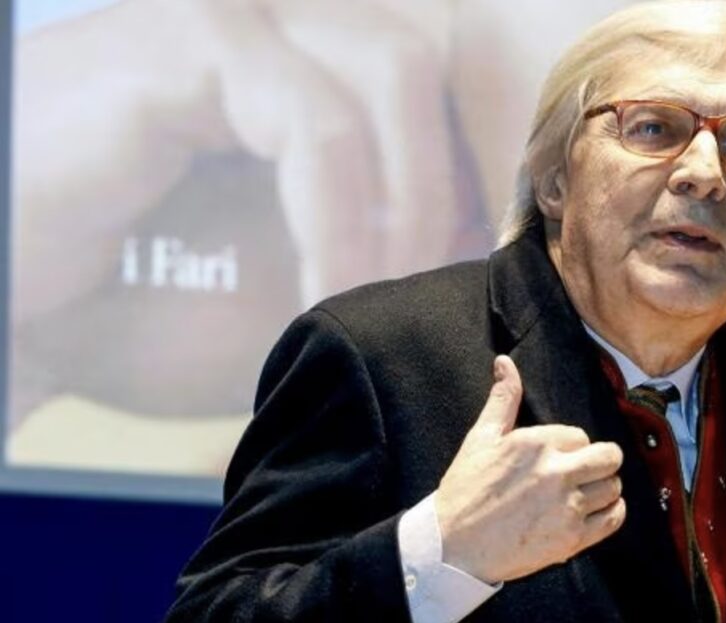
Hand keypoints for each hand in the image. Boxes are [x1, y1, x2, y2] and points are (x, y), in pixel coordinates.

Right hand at [15, 0, 463, 323]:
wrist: (20, 317)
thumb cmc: (147, 302)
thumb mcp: (303, 286)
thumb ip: (399, 252)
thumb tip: (500, 252)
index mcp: (322, 63)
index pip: (453, 83)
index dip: (493, 164)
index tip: (504, 260)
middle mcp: (291, 20)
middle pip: (446, 59)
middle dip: (471, 174)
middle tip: (463, 280)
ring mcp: (243, 17)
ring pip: (398, 72)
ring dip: (412, 201)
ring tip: (388, 294)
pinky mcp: (192, 42)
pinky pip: (316, 125)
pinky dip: (340, 221)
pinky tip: (326, 292)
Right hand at [434, 356, 626, 583]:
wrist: (453, 546)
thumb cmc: (465, 491)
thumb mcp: (481, 438)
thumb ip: (502, 399)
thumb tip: (505, 363)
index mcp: (537, 443)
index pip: (581, 436)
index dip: (572, 447)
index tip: (558, 459)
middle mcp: (557, 472)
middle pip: (609, 457)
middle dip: (600, 461)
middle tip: (584, 471)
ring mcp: (568, 507)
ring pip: (614, 487)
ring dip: (604, 487)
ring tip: (586, 493)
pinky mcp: (572, 538)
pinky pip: (614, 518)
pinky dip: (612, 512)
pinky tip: (598, 510)